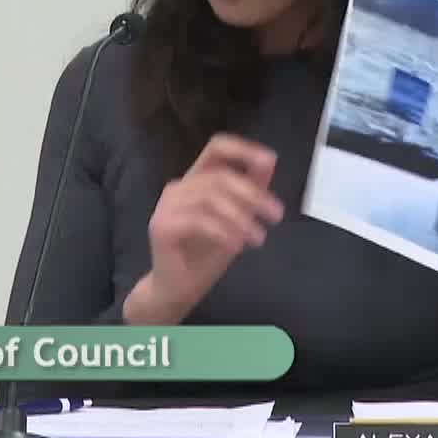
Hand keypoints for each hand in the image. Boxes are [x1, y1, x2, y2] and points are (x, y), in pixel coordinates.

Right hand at [126, 133, 283, 323]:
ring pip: (209, 198)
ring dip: (240, 218)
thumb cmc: (206, 253)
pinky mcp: (162, 227)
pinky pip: (197, 221)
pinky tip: (236, 246)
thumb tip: (269, 159)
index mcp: (197, 179)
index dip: (242, 148)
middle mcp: (179, 187)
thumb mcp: (238, 219)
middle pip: (219, 176)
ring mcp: (167, 206)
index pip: (216, 148)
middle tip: (275, 216)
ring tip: (258, 238)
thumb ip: (251, 190)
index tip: (268, 159)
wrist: (178, 289)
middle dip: (253, 195)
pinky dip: (222, 232)